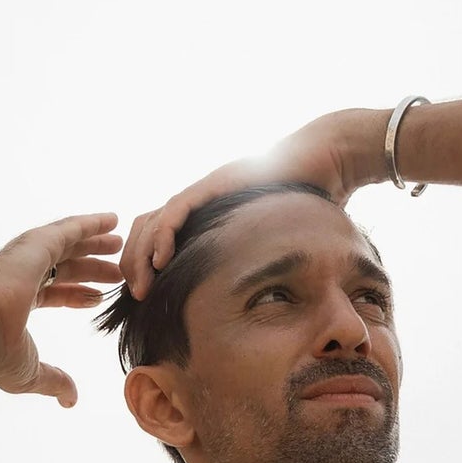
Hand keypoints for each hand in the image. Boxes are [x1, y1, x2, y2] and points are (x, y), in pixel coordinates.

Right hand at [0, 212, 123, 406]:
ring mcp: (25, 258)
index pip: (53, 294)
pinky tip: (111, 220)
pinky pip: (69, 230)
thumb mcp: (31, 373)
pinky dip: (90, 223)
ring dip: (93, 243)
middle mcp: (19, 276)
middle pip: (63, 268)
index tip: (98, 298)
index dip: (77, 296)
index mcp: (16, 302)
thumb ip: (54, 380)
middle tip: (116, 269)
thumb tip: (70, 400)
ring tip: (118, 242)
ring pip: (67, 246)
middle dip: (90, 268)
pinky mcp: (34, 245)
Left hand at [121, 109, 385, 299]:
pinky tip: (159, 262)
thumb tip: (257, 301)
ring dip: (141, 257)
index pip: (160, 238)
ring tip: (141, 288)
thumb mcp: (273, 242)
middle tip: (134, 297)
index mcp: (206, 216)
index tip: (144, 298)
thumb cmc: (308, 202)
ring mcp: (204, 190)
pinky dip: (164, 236)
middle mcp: (199, 201)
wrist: (327, 161)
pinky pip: (178, 211)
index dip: (144, 266)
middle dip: (134, 265)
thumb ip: (255, 261)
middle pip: (147, 230)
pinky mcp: (216, 184)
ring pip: (154, 222)